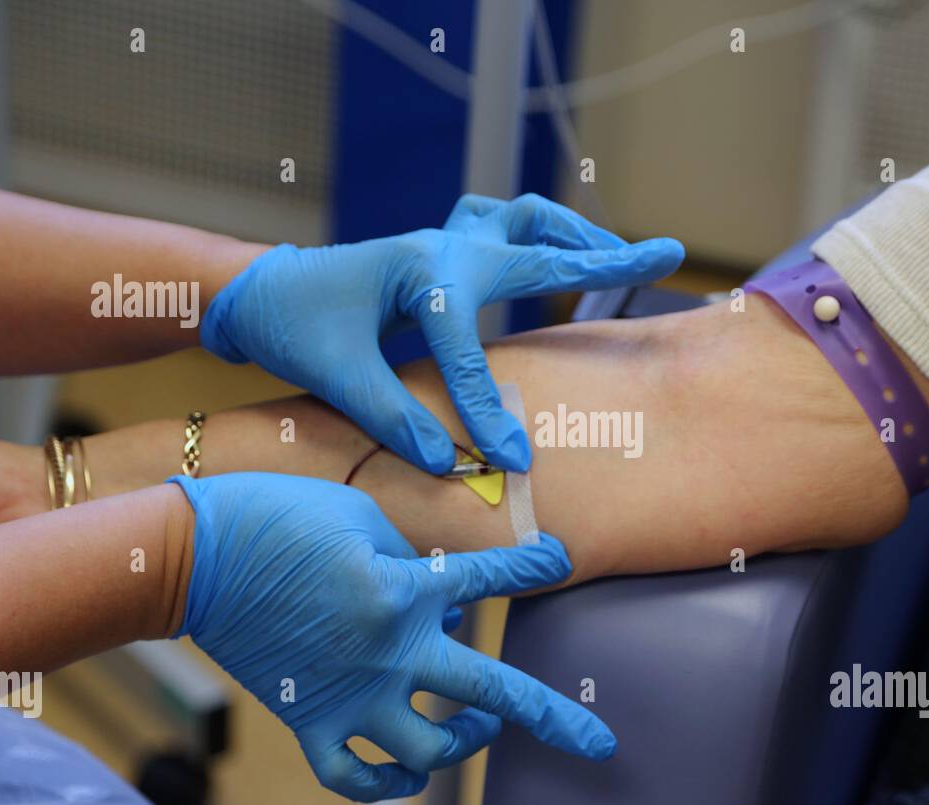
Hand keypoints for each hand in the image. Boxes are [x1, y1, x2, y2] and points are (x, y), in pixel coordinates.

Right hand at [168, 471, 613, 800]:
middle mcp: (390, 652)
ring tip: (478, 729)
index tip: (559, 557)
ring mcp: (351, 695)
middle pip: (492, 694)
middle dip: (554, 718)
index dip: (534, 564)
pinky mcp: (311, 719)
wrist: (194, 556)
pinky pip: (356, 776)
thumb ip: (415, 561)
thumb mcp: (360, 516)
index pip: (493, 577)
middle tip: (598, 743)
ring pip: (431, 751)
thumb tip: (448, 606)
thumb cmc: (277, 517)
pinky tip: (406, 774)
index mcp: (405, 591)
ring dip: (465, 743)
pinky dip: (386, 784)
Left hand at [200, 193, 683, 473]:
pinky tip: (563, 254)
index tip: (513, 459)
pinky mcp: (442, 249)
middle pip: (538, 249)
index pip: (471, 350)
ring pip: (527, 220)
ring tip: (621, 252)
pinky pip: (506, 228)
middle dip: (608, 257)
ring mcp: (445, 240)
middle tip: (669, 253)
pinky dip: (544, 235)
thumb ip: (391, 415)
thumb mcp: (335, 373)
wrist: (260, 289)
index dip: (491, 410)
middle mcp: (443, 246)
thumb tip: (444, 460)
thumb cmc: (293, 324)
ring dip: (576, 235)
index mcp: (420, 274)